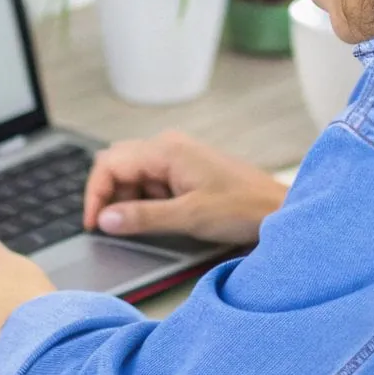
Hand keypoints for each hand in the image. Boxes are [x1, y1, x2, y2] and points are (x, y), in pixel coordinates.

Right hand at [83, 131, 287, 245]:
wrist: (280, 210)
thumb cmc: (243, 208)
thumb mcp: (190, 217)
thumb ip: (143, 218)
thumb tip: (106, 220)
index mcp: (166, 149)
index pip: (109, 164)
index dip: (95, 194)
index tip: (94, 224)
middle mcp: (167, 147)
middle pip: (116, 165)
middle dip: (108, 196)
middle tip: (111, 227)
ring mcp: (176, 158)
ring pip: (132, 175)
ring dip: (127, 201)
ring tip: (140, 227)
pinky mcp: (184, 172)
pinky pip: (150, 183)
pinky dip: (144, 202)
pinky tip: (156, 220)